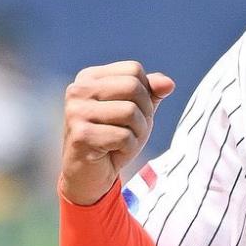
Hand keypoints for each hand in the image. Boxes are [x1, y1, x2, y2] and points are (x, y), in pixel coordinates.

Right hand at [60, 61, 175, 205]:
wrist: (89, 176)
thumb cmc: (113, 140)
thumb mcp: (137, 112)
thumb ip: (151, 93)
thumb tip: (168, 83)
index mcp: (89, 78)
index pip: (134, 70)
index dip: (146, 93)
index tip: (133, 112)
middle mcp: (78, 90)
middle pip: (133, 86)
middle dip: (144, 113)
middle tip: (131, 130)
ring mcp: (76, 112)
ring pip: (130, 112)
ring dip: (137, 133)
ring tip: (122, 142)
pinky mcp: (81, 135)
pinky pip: (124, 136)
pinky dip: (128, 148)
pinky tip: (113, 152)